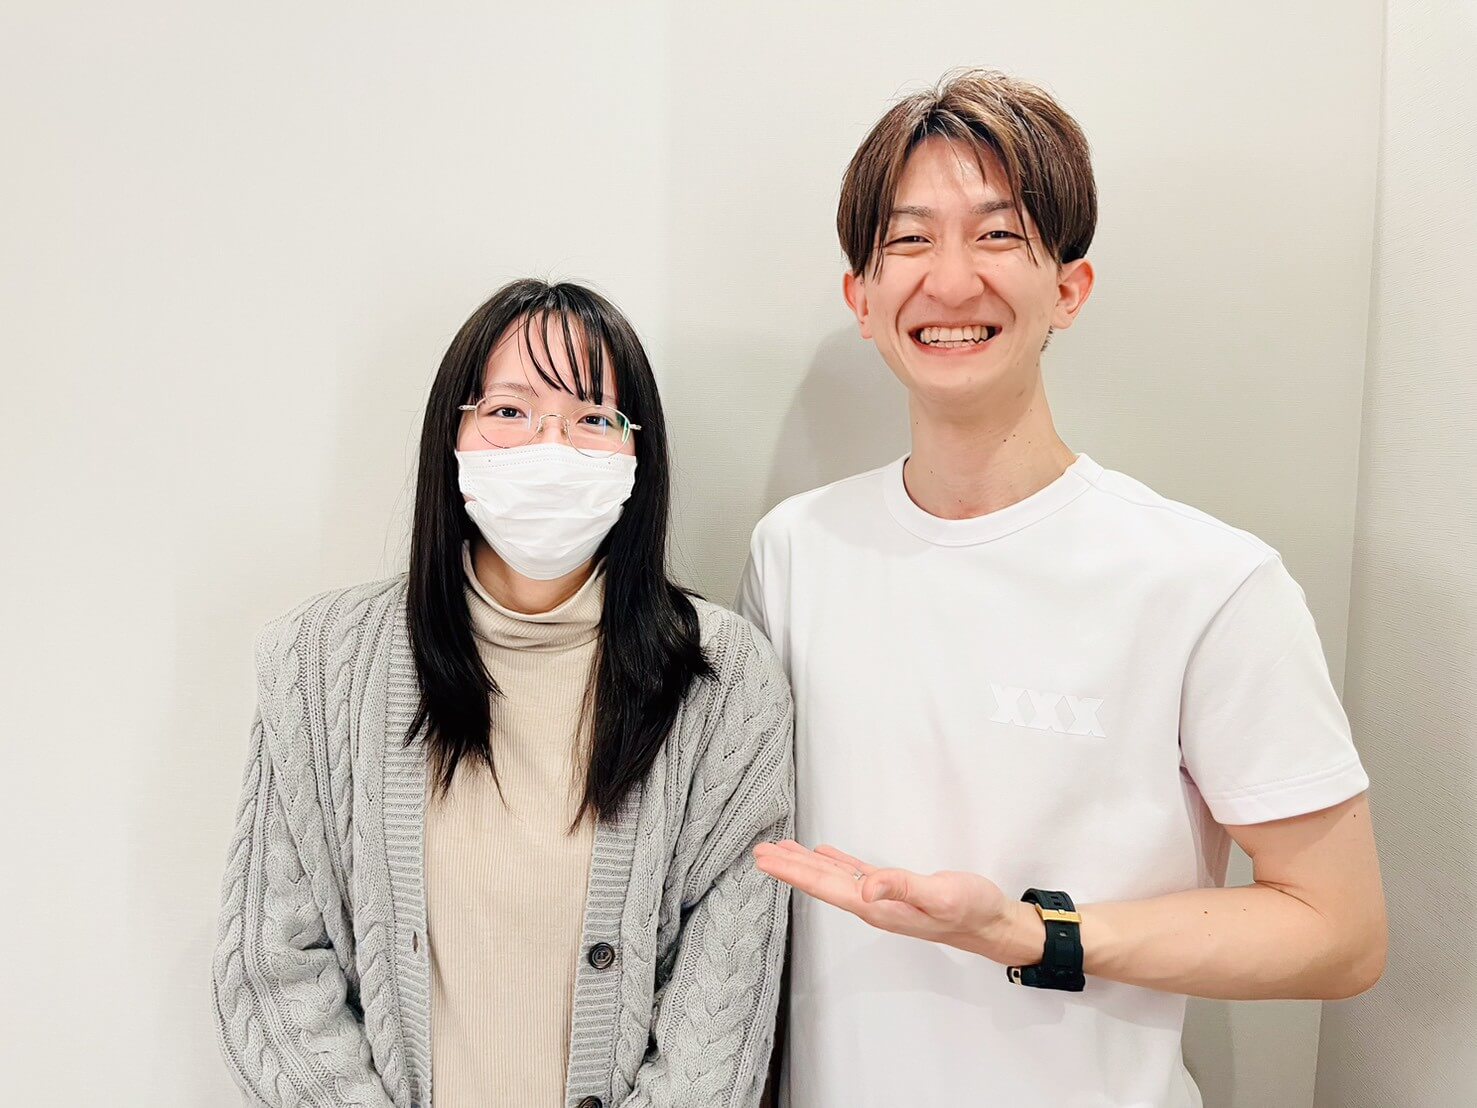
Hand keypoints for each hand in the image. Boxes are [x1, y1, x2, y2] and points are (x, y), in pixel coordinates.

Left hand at [752, 840, 1045, 965]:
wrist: (993, 923)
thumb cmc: (970, 909)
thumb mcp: (939, 894)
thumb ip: (902, 887)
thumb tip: (865, 889)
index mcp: (877, 906)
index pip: (824, 886)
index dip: (793, 872)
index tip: (765, 860)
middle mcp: (873, 904)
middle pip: (821, 883)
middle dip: (789, 867)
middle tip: (759, 852)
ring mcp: (882, 898)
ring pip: (834, 878)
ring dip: (806, 865)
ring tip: (780, 852)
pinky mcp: (895, 890)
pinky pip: (855, 874)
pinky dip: (835, 863)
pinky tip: (824, 856)